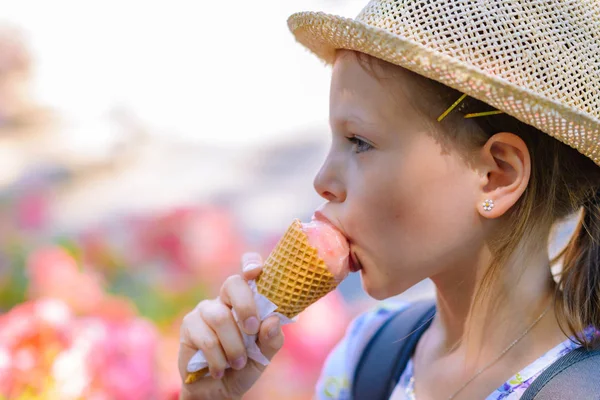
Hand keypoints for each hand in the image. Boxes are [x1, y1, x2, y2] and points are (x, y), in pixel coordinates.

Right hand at [178, 253, 284, 399]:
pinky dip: (218, 359)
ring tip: (238, 363)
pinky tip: (219, 369)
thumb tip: (272, 320)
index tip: (256, 271)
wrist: (218, 391)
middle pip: (232, 283)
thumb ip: (272, 339)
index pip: (248, 269)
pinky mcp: (189, 325)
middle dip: (246, 307)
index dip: (251, 262)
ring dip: (234, 345)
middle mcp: (225, 299)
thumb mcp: (264, 356)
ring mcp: (206, 310)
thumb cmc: (244, 366)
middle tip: (252, 330)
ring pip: (220, 317)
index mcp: (248, 300)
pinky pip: (206, 338)